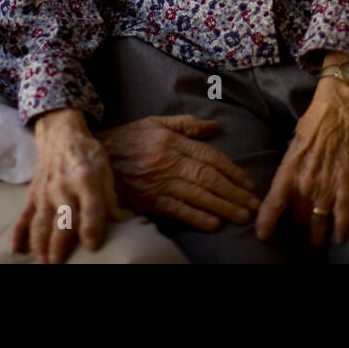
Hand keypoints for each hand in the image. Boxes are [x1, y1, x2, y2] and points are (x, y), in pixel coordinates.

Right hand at [11, 108, 124, 262]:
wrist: (60, 134)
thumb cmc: (87, 154)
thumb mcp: (105, 170)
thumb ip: (110, 197)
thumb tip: (122, 221)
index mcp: (86, 178)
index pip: (91, 208)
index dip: (92, 229)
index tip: (92, 246)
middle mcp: (63, 186)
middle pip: (62, 220)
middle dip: (60, 245)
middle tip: (60, 264)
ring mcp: (45, 191)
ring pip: (41, 222)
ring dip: (40, 244)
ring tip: (43, 261)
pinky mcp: (32, 194)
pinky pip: (24, 215)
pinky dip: (18, 232)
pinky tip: (16, 248)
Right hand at [95, 115, 261, 230]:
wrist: (94, 158)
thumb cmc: (128, 139)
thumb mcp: (156, 123)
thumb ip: (187, 124)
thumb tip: (215, 127)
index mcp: (172, 141)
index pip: (209, 157)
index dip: (232, 170)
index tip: (248, 183)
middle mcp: (168, 161)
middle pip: (208, 177)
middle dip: (234, 192)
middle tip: (254, 205)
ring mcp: (158, 182)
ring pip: (197, 195)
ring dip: (223, 206)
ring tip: (242, 216)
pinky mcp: (148, 200)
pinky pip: (176, 210)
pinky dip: (196, 217)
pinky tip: (214, 224)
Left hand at [255, 76, 348, 247]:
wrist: (338, 108)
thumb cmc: (313, 123)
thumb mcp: (293, 145)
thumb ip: (290, 168)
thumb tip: (286, 186)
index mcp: (288, 171)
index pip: (273, 205)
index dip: (266, 223)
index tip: (263, 235)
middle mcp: (305, 183)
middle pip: (297, 218)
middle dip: (297, 223)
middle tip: (300, 224)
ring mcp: (326, 186)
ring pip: (318, 223)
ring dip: (317, 235)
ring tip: (317, 241)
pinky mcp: (346, 184)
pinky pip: (343, 215)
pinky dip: (340, 229)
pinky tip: (339, 237)